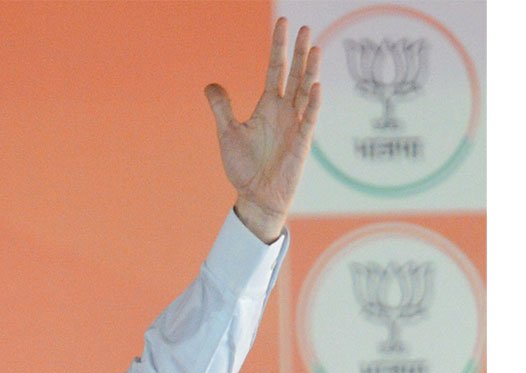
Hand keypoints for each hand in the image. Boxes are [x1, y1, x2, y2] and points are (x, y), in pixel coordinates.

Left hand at [205, 19, 321, 244]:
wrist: (255, 197)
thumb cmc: (244, 168)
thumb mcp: (228, 133)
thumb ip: (222, 109)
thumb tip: (210, 85)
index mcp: (268, 106)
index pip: (276, 69)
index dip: (279, 47)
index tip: (284, 22)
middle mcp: (284, 111)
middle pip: (294, 75)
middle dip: (298, 52)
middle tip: (304, 28)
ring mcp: (295, 125)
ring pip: (305, 92)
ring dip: (310, 71)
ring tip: (314, 48)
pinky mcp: (301, 143)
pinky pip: (309, 119)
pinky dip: (313, 104)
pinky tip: (316, 86)